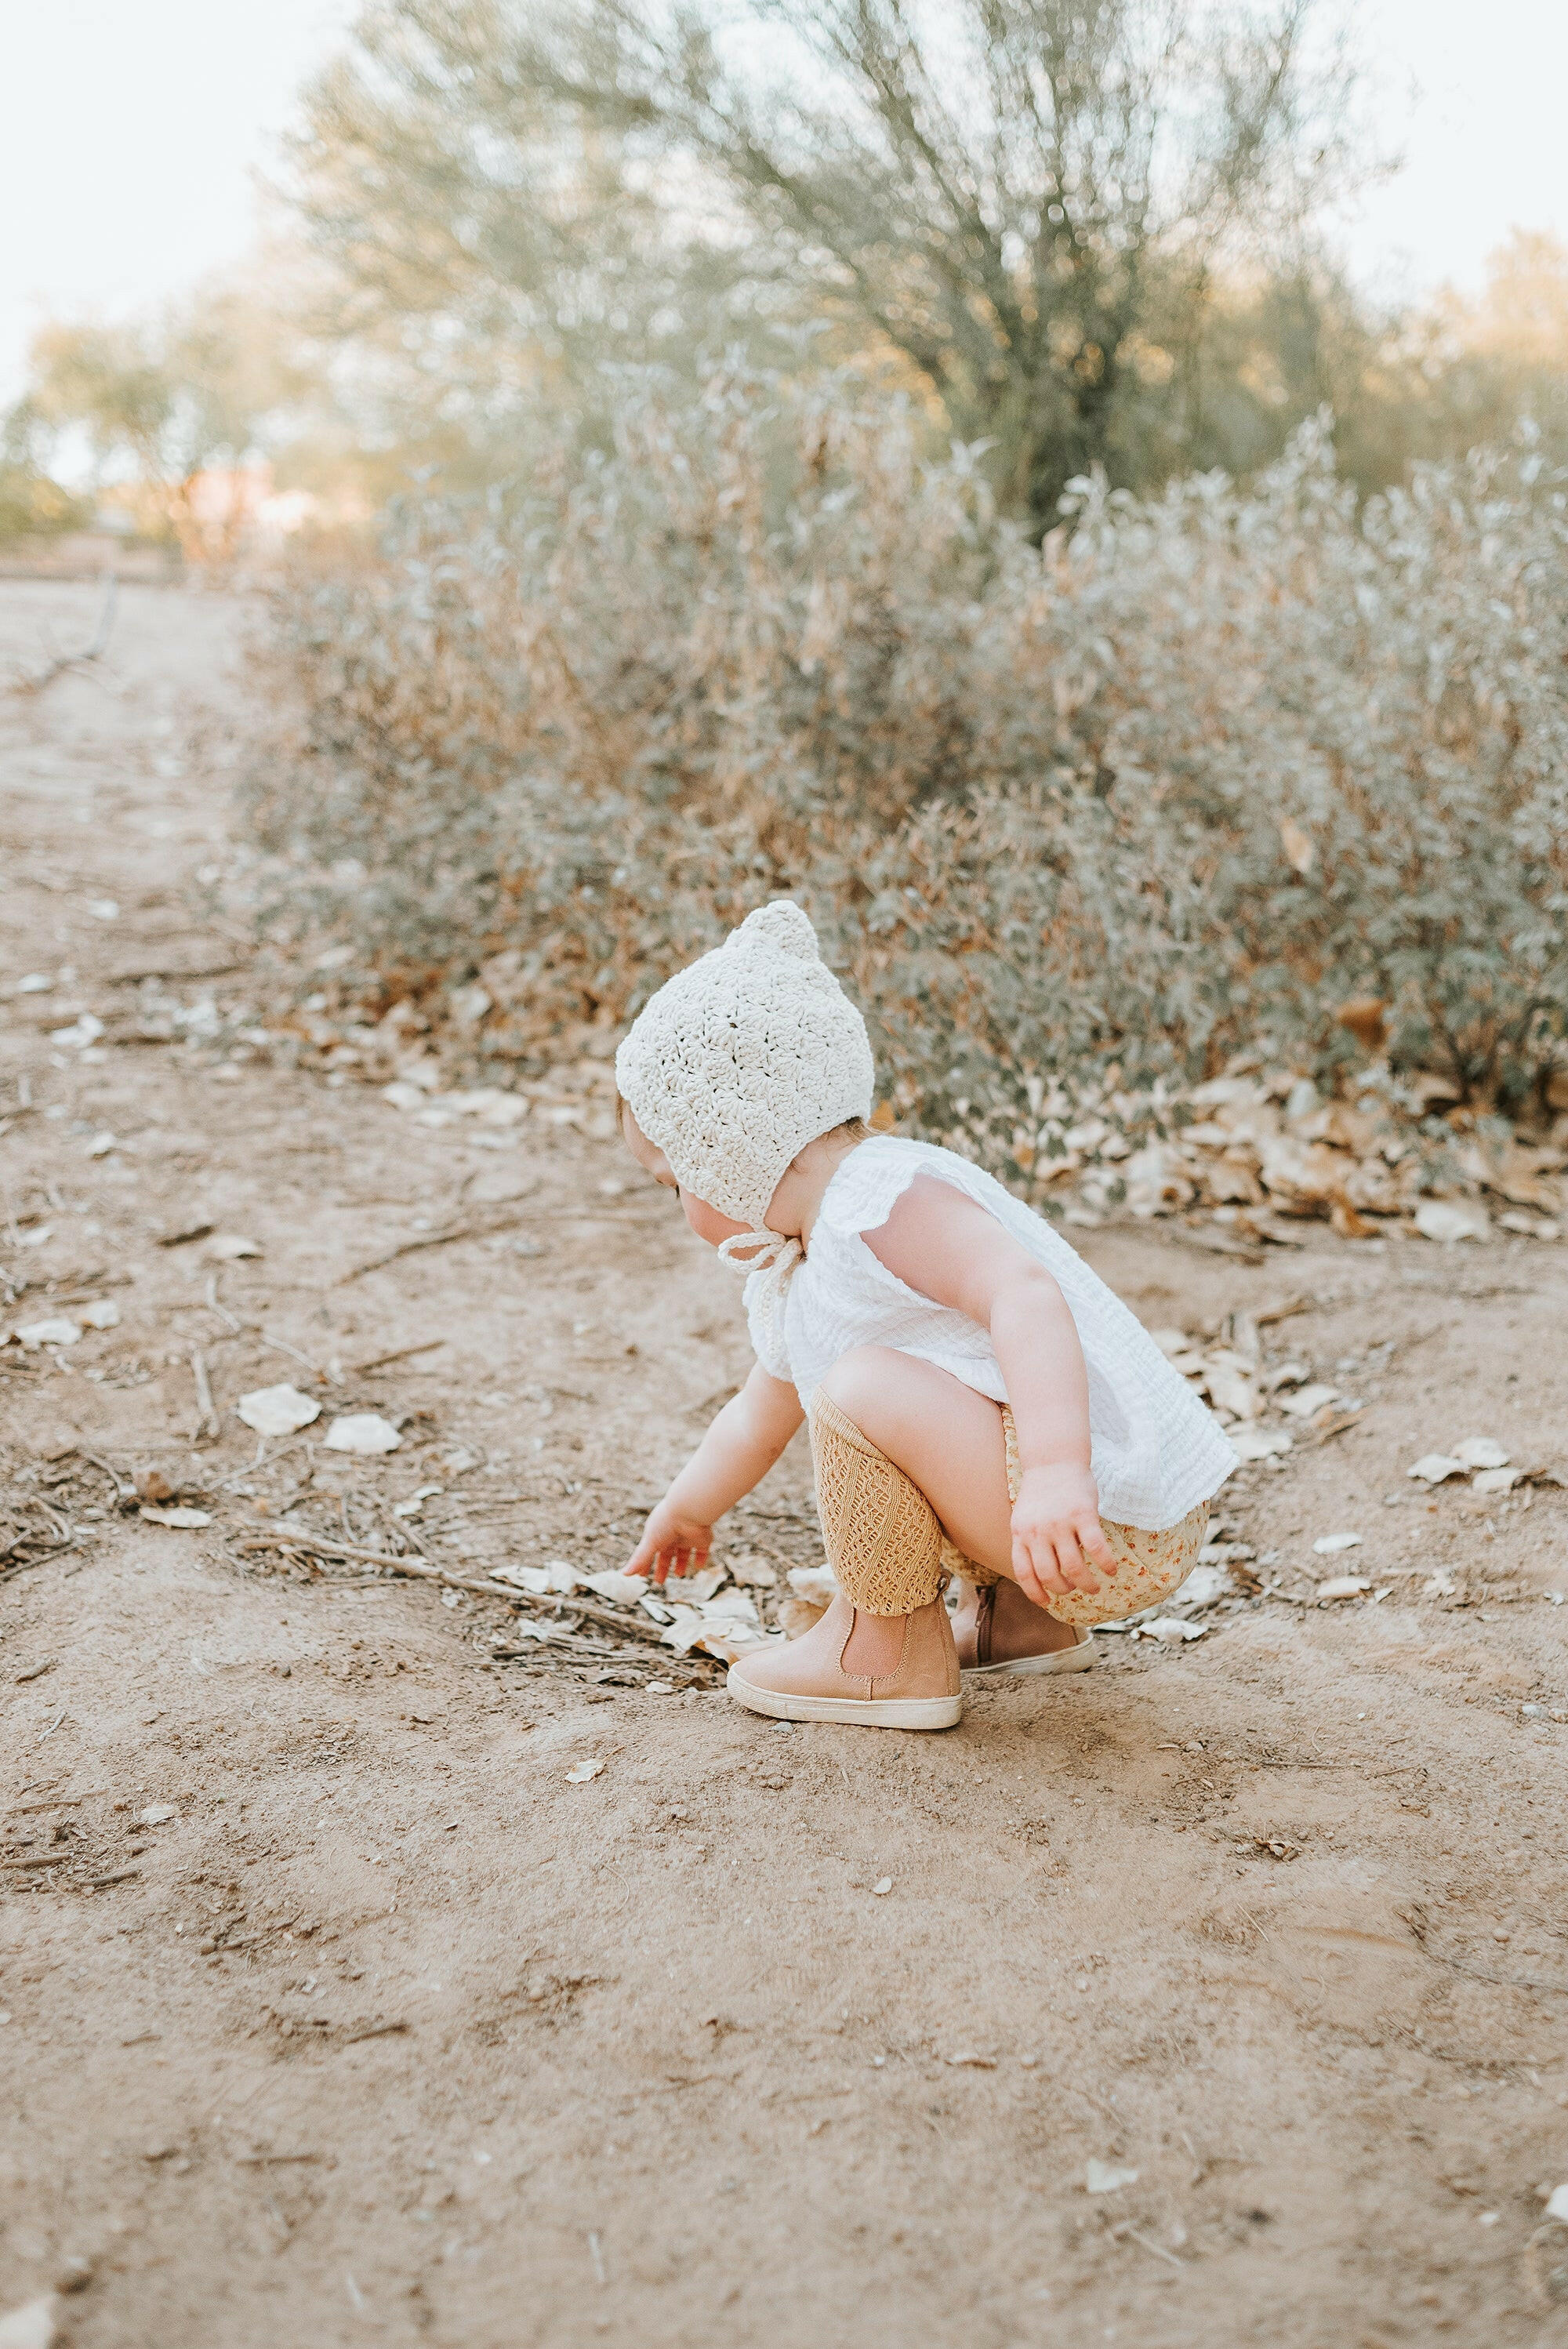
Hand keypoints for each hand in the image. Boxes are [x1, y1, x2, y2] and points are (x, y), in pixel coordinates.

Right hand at [626, 1497, 713, 1586]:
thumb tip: (624, 1574)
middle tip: (659, 1581)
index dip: (645, 1564)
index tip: (642, 1575)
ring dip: (681, 1563)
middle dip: (662, 1567)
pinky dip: (701, 1558)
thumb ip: (639, 1559)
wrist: (689, 1510)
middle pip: (666, 1554)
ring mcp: (687, 1536)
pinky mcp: (702, 1538)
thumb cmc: (666, 1523)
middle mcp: (672, 1535)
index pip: (650, 1552)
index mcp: (658, 1534)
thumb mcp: (650, 1542)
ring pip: (683, 1552)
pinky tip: (698, 1566)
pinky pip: (703, 1550)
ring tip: (679, 1574)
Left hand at [1010, 1462, 1115, 1607]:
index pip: (1024, 1573)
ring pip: (1074, 1567)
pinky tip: (1111, 1570)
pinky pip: (1097, 1548)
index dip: (1035, 1593)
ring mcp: (1060, 1523)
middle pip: (1050, 1575)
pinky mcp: (1083, 1515)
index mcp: (1021, 1534)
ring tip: (1094, 1587)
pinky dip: (1106, 1564)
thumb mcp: (1023, 1518)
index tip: (1046, 1602)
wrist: (1053, 1460)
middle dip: (1064, 1589)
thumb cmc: (1040, 1494)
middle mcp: (1038, 1531)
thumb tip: (1037, 1576)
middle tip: (1074, 1589)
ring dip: (1086, 1584)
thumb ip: (1027, 1544)